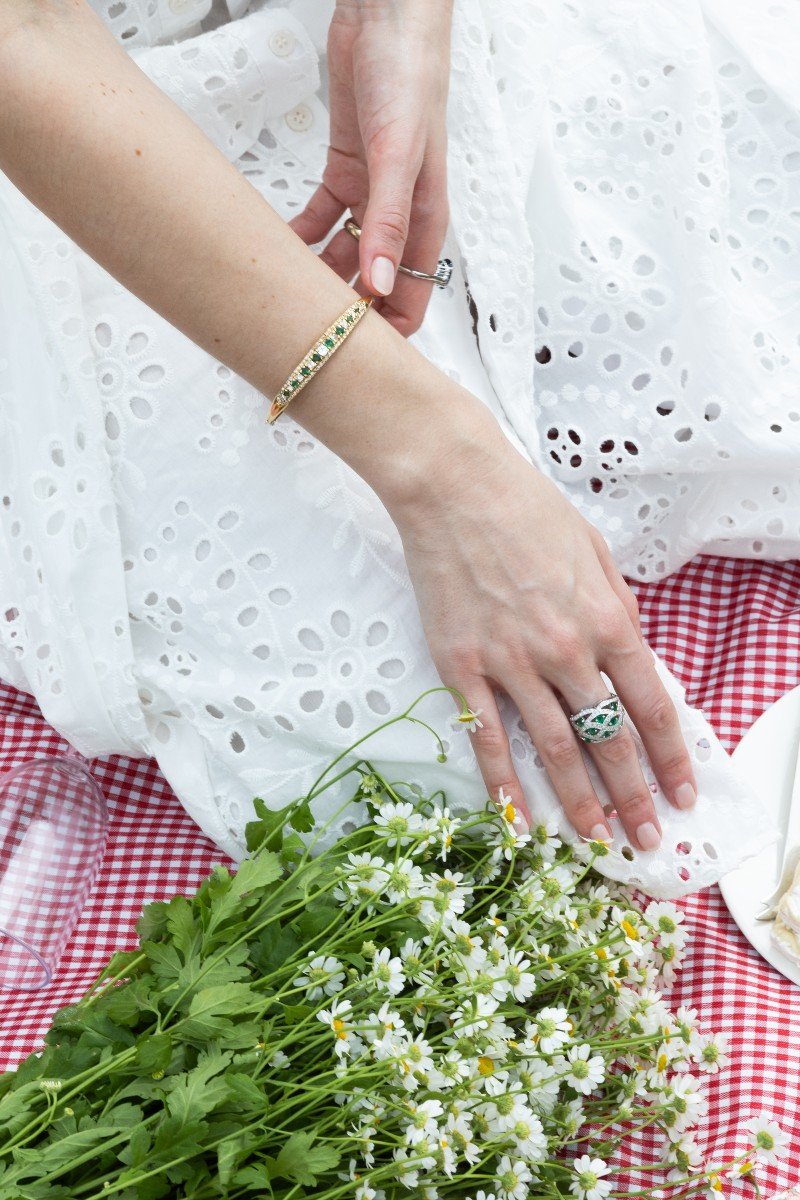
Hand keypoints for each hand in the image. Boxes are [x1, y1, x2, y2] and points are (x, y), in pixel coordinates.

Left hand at [289, 0, 452, 336]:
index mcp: (423, 220)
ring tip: (282, 291)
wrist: (387, 17)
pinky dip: (302, 236)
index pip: (410, 297)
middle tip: (304, 331)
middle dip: (343, 310)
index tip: (348, 352)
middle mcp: (399, 215)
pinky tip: (278, 246)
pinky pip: (322, 220)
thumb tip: (379, 284)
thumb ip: (388, 223)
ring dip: (316, 275)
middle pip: (372, 285)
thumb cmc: (410, 77)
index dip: (383, 332)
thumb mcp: (398, 156)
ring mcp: (371, 196)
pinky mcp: (345, 172)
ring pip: (343, 257)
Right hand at [387, 402, 698, 851]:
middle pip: (608, 739)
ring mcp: (511, 662)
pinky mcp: (462, 665)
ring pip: (553, 749)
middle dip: (633, 794)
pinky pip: (486, 736)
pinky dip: (503, 781)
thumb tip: (634, 650)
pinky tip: (518, 815)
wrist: (453, 485)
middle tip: (646, 836)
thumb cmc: (526, 508)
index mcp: (608, 619)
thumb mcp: (597, 550)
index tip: (682, 791)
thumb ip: (620, 606)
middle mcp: (566, 650)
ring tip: (594, 838)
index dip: (671, 757)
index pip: (652, 706)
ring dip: (578, 801)